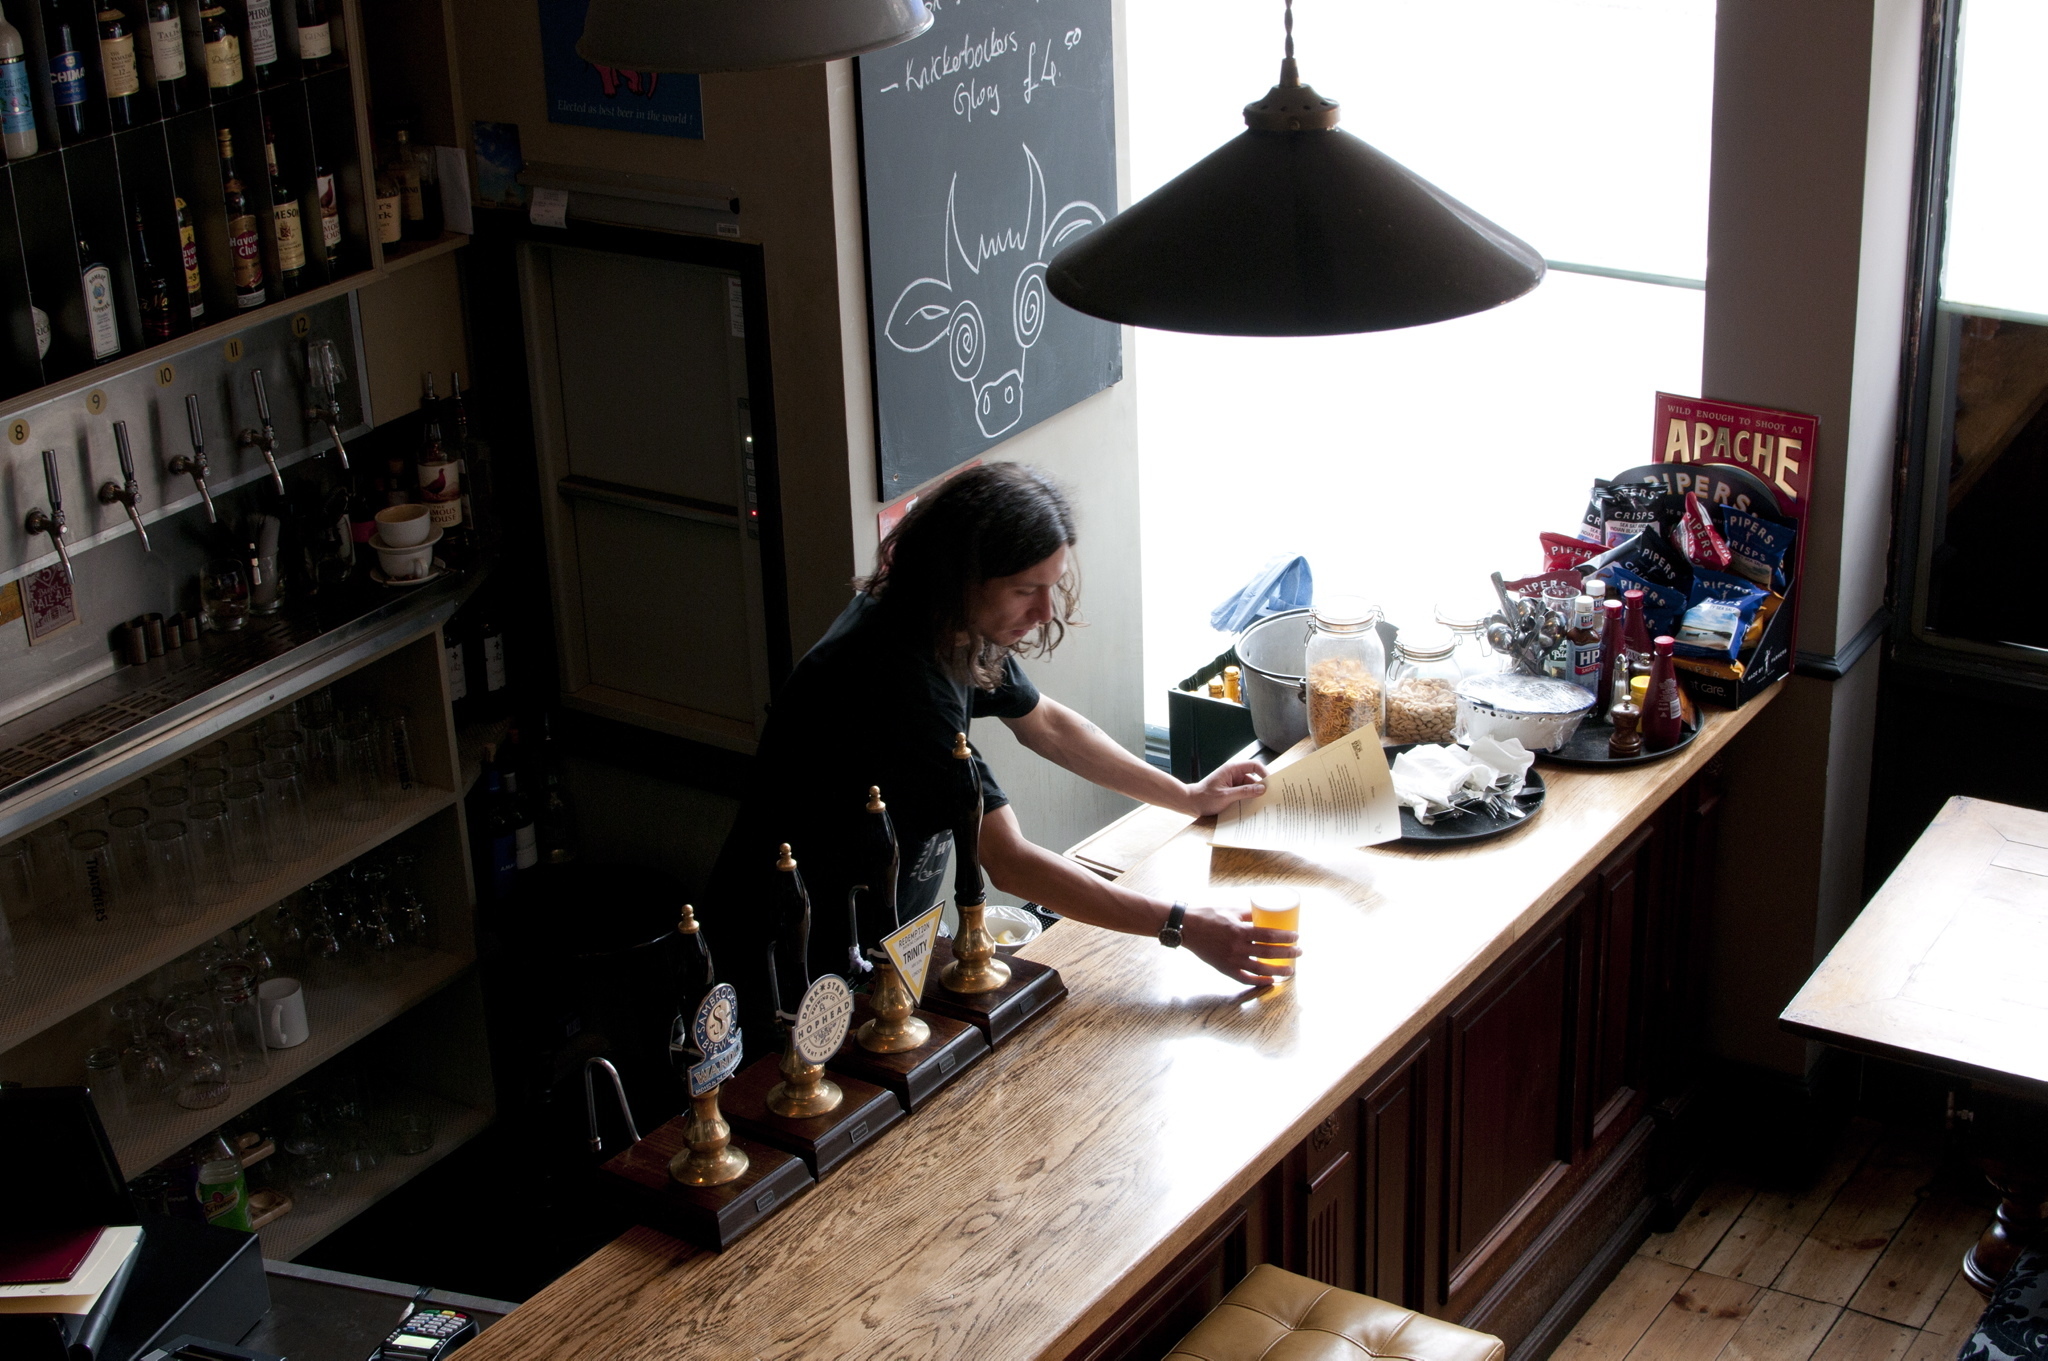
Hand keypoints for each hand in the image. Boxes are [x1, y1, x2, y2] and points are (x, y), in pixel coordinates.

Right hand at [1180, 905, 1297, 986]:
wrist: (1186, 928)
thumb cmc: (1208, 916)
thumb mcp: (1231, 910)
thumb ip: (1249, 914)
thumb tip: (1266, 914)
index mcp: (1239, 930)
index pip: (1269, 935)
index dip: (1285, 937)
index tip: (1297, 937)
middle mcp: (1237, 947)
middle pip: (1269, 952)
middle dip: (1288, 953)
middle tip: (1299, 952)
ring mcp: (1231, 960)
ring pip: (1260, 968)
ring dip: (1278, 970)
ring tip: (1291, 970)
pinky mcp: (1224, 969)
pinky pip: (1245, 979)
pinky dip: (1259, 981)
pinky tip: (1270, 980)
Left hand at [1182, 759, 1267, 816]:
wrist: (1190, 804)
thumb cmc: (1205, 798)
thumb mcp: (1226, 796)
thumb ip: (1245, 792)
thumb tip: (1262, 789)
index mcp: (1232, 769)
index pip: (1254, 765)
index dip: (1265, 772)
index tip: (1272, 784)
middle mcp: (1234, 774)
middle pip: (1254, 778)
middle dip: (1262, 788)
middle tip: (1271, 798)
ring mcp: (1233, 783)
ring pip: (1250, 788)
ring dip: (1255, 797)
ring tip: (1263, 807)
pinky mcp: (1231, 792)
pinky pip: (1244, 794)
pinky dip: (1248, 801)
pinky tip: (1252, 810)